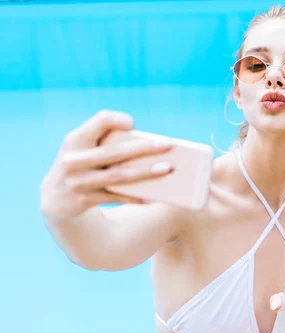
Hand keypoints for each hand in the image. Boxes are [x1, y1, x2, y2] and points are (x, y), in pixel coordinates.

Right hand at [40, 110, 173, 218]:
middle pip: (115, 151)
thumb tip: (149, 149)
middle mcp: (74, 159)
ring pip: (119, 176)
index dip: (117, 120)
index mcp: (75, 139)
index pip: (99, 120)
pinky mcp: (84, 199)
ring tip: (167, 169)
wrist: (54, 198)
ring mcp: (78, 181)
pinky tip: (154, 196)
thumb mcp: (84, 149)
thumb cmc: (81, 165)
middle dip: (144, 148)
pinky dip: (136, 196)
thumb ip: (107, 143)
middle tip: (168, 145)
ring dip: (146, 172)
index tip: (133, 124)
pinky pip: (116, 197)